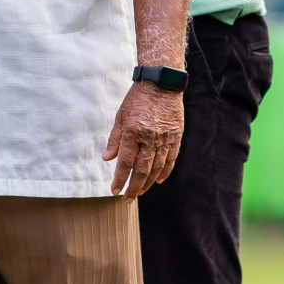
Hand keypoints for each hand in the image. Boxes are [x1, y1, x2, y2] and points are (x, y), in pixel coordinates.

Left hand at [103, 80, 182, 197]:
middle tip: (127, 199)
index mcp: (133, 132)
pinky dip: (164, 172)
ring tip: (139, 192)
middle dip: (134, 187)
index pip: (125, 162)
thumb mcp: (121, 115)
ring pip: (156, 168)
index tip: (115, 190)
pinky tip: (157, 180)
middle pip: (141, 170)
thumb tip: (107, 158)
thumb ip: (115, 139)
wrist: (161, 83)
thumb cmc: (137, 98)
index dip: (120, 179)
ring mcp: (164, 139)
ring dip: (147, 183)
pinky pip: (170, 159)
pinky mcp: (175, 137)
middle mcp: (149, 138)